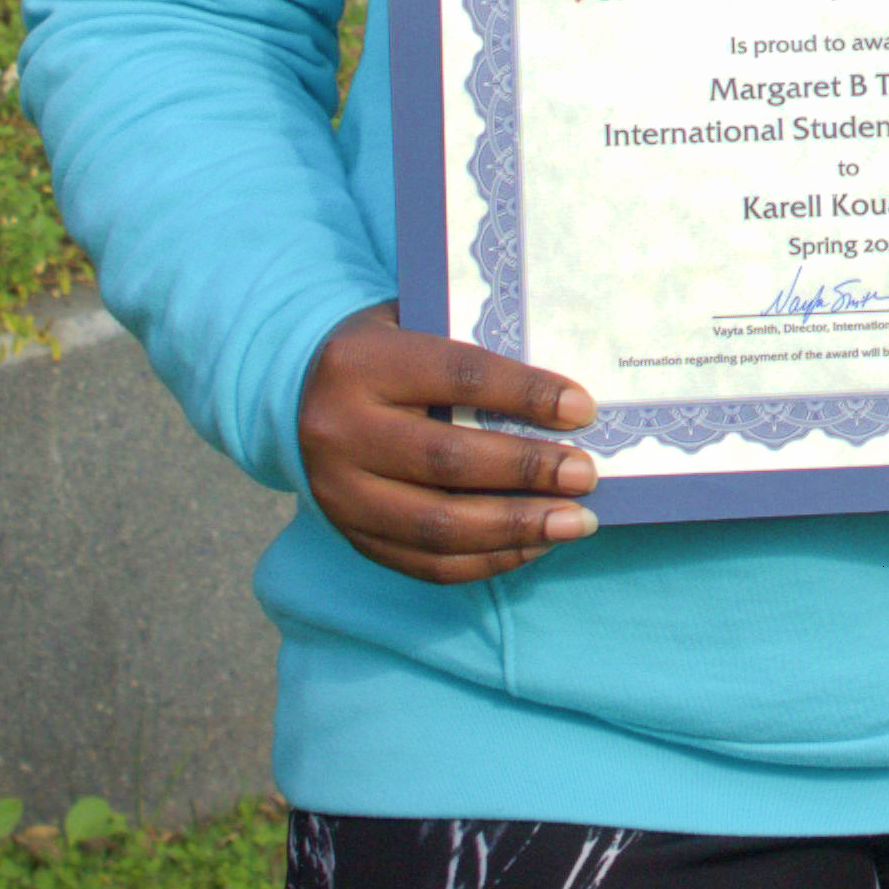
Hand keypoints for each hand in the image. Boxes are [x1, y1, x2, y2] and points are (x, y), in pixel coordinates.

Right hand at [295, 303, 599, 586]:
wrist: (303, 396)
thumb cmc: (386, 353)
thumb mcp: (415, 324)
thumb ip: (474, 345)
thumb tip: (565, 391)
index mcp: (359, 363)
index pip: (457, 376)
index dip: (524, 394)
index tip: (581, 410)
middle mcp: (339, 431)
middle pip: (447, 459)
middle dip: (527, 470)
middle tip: (585, 474)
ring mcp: (339, 494)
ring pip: (438, 525)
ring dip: (517, 528)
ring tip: (576, 521)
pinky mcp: (351, 537)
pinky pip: (427, 564)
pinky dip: (490, 560)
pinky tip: (535, 545)